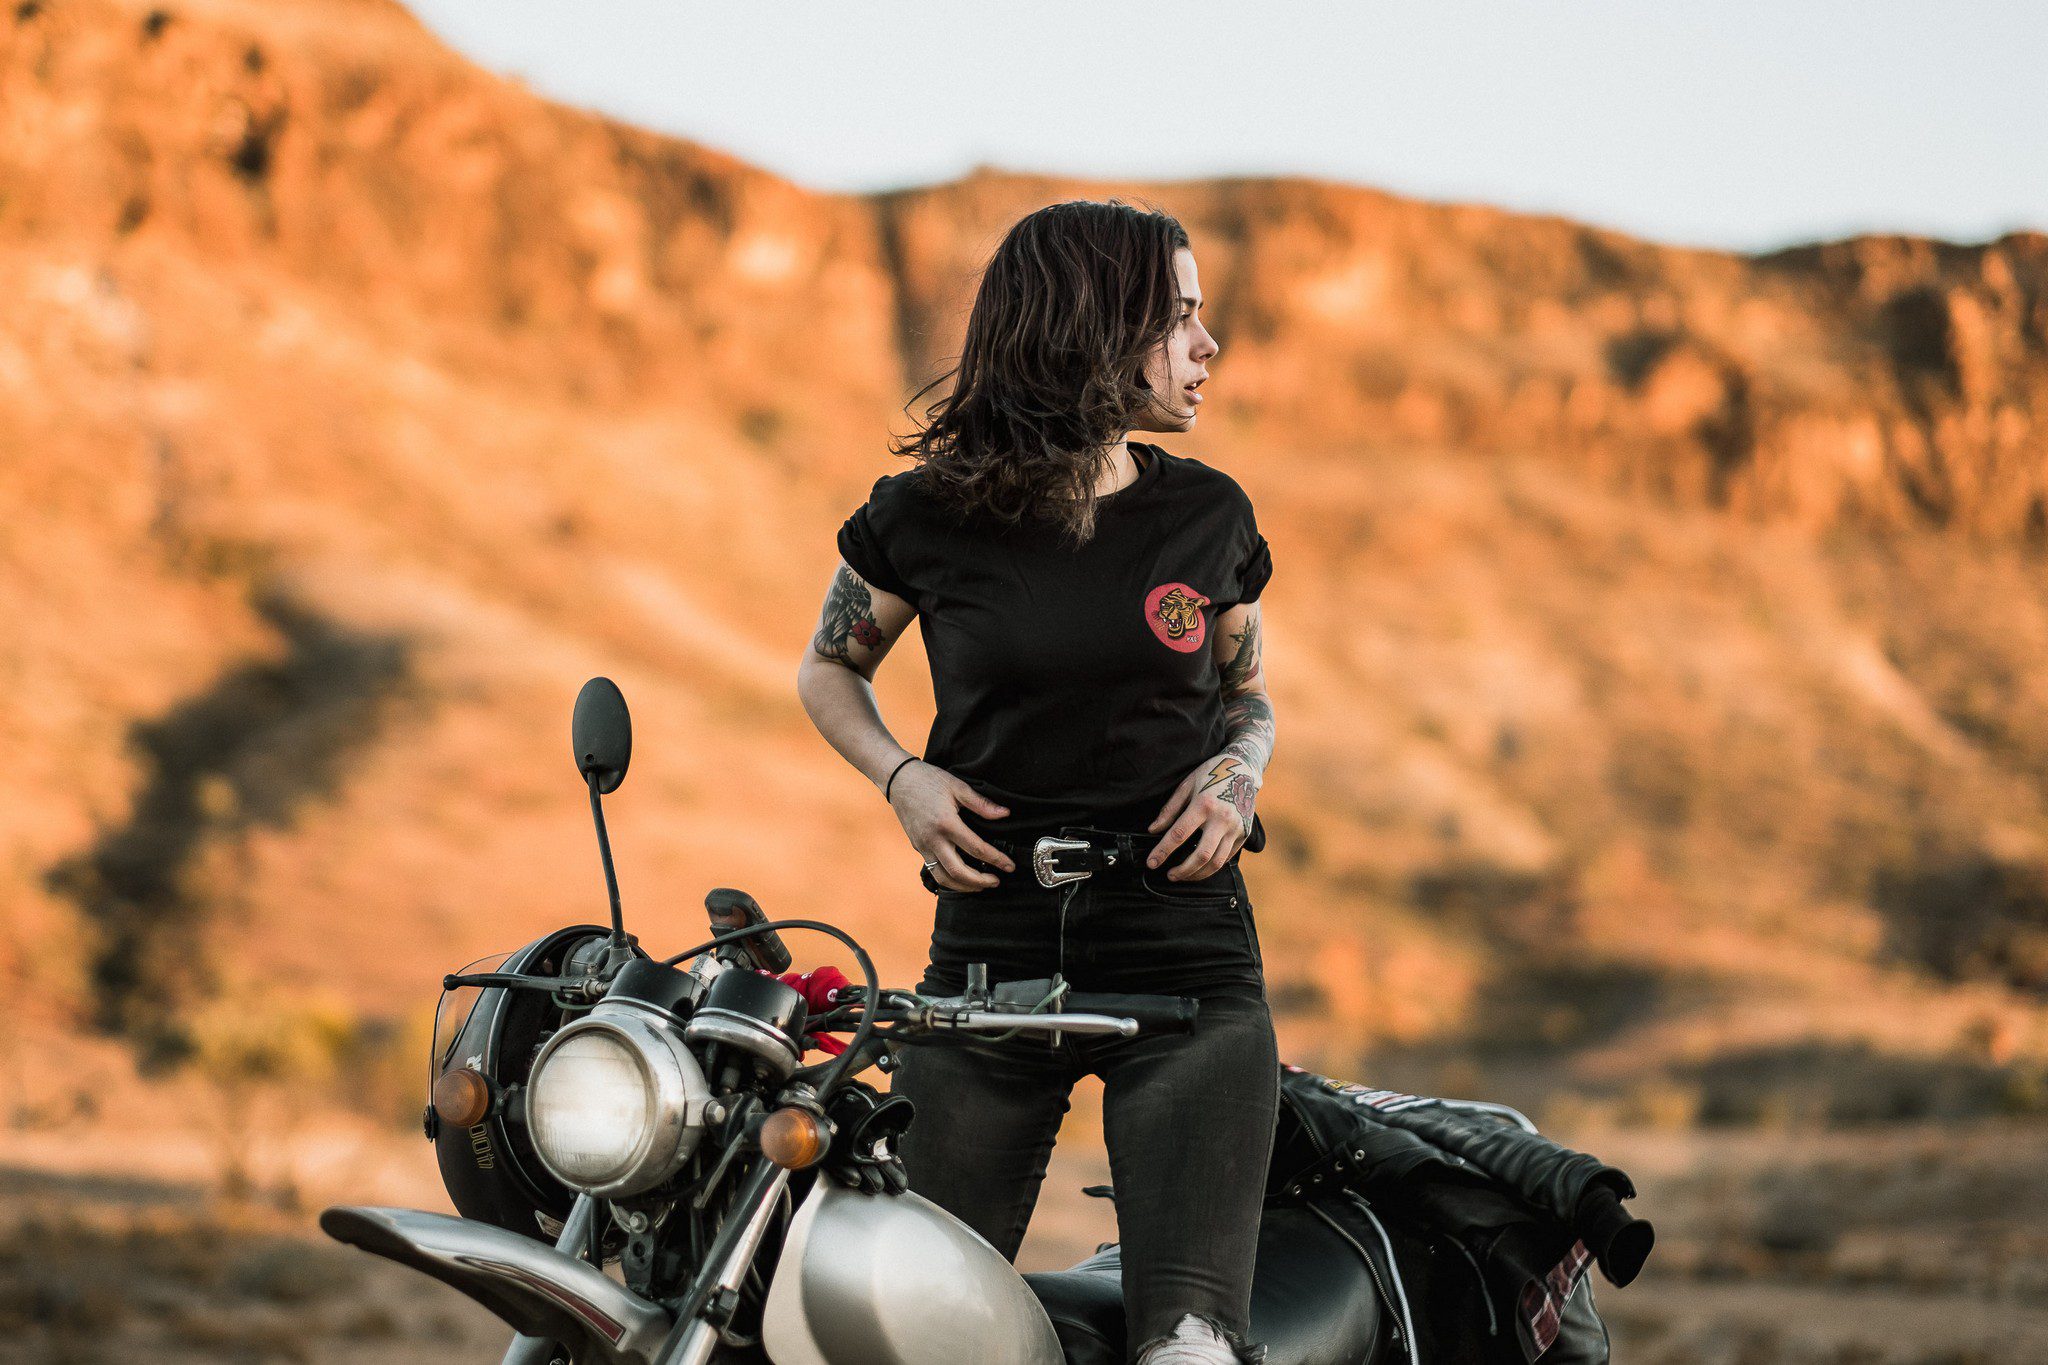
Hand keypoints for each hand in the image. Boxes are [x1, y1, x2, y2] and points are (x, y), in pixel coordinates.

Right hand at [886, 760, 1015, 891]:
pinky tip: (961, 879)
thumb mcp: (957, 786)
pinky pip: (934, 871)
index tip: (1009, 866)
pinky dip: (949, 880)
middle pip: (958, 872)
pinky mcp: (918, 848)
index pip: (976, 848)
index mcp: (946, 823)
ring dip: (964, 886)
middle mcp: (933, 839)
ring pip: (943, 878)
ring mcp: (923, 846)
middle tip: (997, 881)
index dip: (996, 859)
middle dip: (980, 881)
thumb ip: (981, 804)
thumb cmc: (928, 780)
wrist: (897, 780)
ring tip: (981, 885)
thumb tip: (1005, 814)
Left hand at [1146, 754, 1257, 881]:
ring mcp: (1235, 828)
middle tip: (1170, 875)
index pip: (1179, 834)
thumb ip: (1169, 810)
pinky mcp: (1244, 833)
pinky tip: (1201, 868)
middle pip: (1200, 855)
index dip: (1163, 852)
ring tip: (1184, 876)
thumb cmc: (1211, 774)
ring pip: (1216, 862)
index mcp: (1203, 805)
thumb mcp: (1186, 786)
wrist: (1243, 768)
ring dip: (1198, 874)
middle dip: (1183, 870)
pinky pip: (1227, 856)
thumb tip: (1153, 830)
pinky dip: (1213, 866)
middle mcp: (1221, 819)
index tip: (1152, 863)